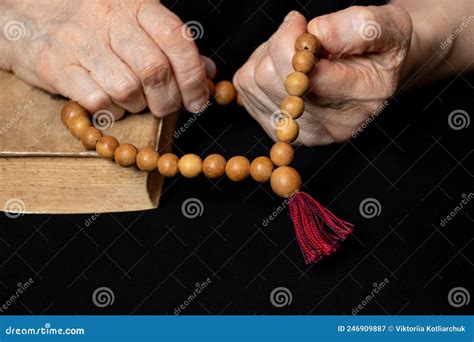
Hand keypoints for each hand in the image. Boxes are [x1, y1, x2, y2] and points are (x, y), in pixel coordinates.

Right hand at [0, 0, 211, 118]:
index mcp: (135, 4)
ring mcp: (80, 42)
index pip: (175, 38)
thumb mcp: (134, 22)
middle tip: (166, 107)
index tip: (198, 101)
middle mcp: (108, 18)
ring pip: (127, 88)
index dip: (193, 75)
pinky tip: (109, 104)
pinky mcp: (56, 66)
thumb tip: (208, 72)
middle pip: (154, 70)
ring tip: (132, 100)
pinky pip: (98, 100)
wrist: (27, 15)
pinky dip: (111, 111)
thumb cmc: (92, 23)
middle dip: (168, 100)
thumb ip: (172, 46)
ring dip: (137, 105)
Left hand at [233, 6, 411, 145]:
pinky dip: (257, 70)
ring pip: (253, 83)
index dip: (292, 41)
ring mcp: (302, 133)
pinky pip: (246, 91)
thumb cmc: (381, 47)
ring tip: (294, 53)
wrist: (377, 73)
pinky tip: (283, 68)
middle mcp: (329, 125)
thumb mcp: (386, 25)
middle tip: (297, 32)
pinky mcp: (280, 131)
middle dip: (277, 45)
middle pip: (270, 79)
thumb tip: (314, 35)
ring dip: (267, 56)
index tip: (301, 23)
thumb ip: (354, 27)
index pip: (306, 75)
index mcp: (361, 98)